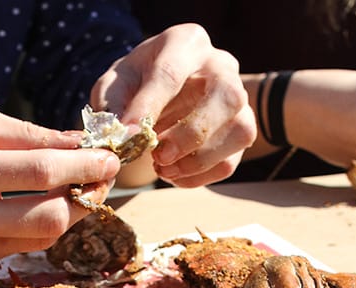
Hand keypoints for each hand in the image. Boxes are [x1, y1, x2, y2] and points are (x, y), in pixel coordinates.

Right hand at [0, 101, 119, 273]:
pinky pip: (16, 246)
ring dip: (64, 213)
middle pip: (49, 222)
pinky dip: (33, 224)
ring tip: (68, 186)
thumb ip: (26, 135)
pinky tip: (29, 202)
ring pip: (38, 240)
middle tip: (95, 177)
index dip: (84, 166)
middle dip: (83, 200)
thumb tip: (79, 144)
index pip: (40, 174)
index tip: (109, 158)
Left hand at [90, 23, 255, 187]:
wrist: (157, 94)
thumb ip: (114, 105)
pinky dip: (200, 176)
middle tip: (158, 156)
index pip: (171, 73)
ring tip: (162, 168)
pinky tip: (174, 173)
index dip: (149, 106)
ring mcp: (239, 98)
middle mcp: (221, 65)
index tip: (129, 134)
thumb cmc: (136, 84)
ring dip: (198, 160)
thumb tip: (124, 134)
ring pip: (239, 131)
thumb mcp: (115, 86)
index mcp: (185, 43)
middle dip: (189, 134)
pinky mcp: (241, 130)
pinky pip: (231, 160)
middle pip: (225, 97)